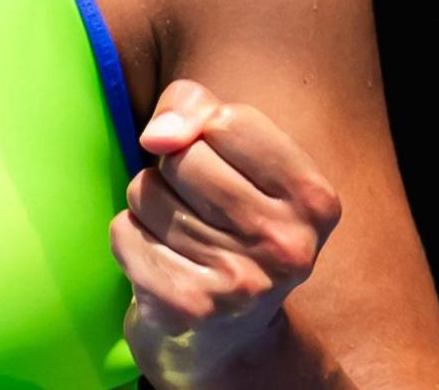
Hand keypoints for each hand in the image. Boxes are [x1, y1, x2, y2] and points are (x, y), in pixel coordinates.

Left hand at [111, 79, 343, 386]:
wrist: (226, 332)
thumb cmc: (225, 216)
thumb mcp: (231, 152)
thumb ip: (197, 106)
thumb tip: (159, 135)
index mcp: (314, 200)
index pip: (228, 120)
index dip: (203, 131)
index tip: (217, 163)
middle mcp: (288, 245)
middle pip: (184, 157)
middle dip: (172, 170)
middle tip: (197, 207)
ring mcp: (240, 282)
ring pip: (147, 192)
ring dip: (149, 205)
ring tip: (181, 235)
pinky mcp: (188, 307)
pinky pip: (124, 231)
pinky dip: (130, 238)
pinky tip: (160, 261)